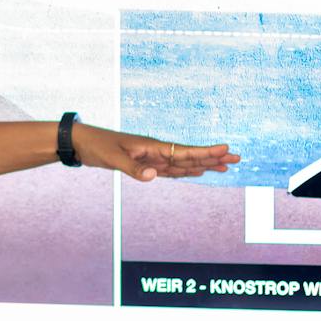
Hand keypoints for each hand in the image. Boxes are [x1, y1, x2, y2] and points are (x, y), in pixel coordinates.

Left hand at [72, 124, 239, 182]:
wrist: (83, 143)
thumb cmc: (97, 147)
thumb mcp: (113, 158)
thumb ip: (134, 168)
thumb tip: (156, 177)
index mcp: (153, 146)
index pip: (184, 151)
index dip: (206, 152)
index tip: (226, 150)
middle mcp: (157, 151)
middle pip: (190, 156)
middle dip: (213, 158)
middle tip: (237, 158)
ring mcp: (153, 158)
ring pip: (184, 163)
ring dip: (204, 165)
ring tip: (225, 166)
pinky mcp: (146, 164)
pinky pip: (172, 169)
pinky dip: (186, 171)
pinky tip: (197, 172)